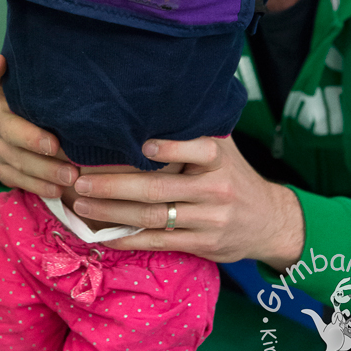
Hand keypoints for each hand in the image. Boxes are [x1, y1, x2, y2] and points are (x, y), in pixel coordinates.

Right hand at [0, 54, 78, 196]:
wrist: (18, 143)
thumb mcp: (46, 101)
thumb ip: (57, 96)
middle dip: (33, 138)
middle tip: (56, 147)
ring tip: (70, 176)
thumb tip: (96, 94)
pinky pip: (16, 179)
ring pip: (16, 157)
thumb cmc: (46, 114)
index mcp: (6, 93)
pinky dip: (39, 185)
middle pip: (8, 126)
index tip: (1, 62)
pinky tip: (57, 189)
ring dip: (45, 169)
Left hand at [71, 135, 304, 271]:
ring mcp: (209, 220)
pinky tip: (104, 233)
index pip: (195, 150)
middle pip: (158, 188)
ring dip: (112, 212)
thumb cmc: (234, 176)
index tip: (140, 144)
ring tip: (81, 204)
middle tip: (81, 180)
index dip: (168, 148)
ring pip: (152, 217)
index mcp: (218, 159)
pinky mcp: (203, 244)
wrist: (270, 221)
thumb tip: (151, 105)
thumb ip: (195, 132)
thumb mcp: (225, 149)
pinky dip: (128, 238)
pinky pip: (159, 242)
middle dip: (114, 185)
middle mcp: (215, 189)